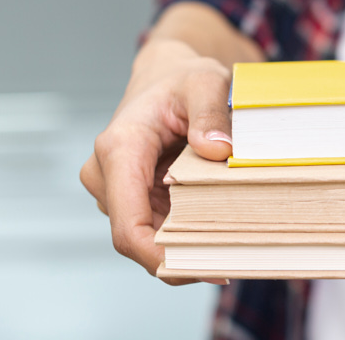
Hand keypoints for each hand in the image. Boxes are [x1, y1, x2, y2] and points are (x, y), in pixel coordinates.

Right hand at [80, 39, 233, 284]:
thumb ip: (211, 113)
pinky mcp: (135, 196)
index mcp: (120, 149)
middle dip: (183, 254)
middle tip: (236, 260)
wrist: (167, 75)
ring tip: (236, 244)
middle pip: (140, 237)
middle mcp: (108, 174)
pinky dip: (187, 234)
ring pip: (150, 236)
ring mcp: (119, 189)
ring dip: (188, 245)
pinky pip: (158, 226)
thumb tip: (217, 150)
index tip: (203, 269)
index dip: (160, 257)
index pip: (128, 225)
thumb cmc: (183, 78)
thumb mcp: (205, 81)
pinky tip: (222, 233)